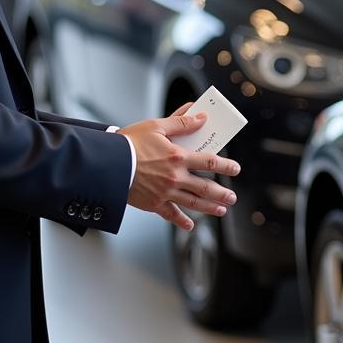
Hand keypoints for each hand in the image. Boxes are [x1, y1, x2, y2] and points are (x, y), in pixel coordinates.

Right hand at [119, 103, 241, 230]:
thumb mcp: (156, 126)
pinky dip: (181, 221)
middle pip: (205, 188)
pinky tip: (190, 225)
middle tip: (232, 197)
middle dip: (221, 193)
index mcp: (178, 157)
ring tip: (222, 210)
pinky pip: (171, 215)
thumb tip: (201, 117)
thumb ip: (181, 122)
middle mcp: (175, 177)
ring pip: (193, 203)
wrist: (107, 163)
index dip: (226, 166)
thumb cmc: (130, 142)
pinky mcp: (153, 203)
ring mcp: (165, 192)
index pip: (210, 163)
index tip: (236, 169)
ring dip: (210, 207)